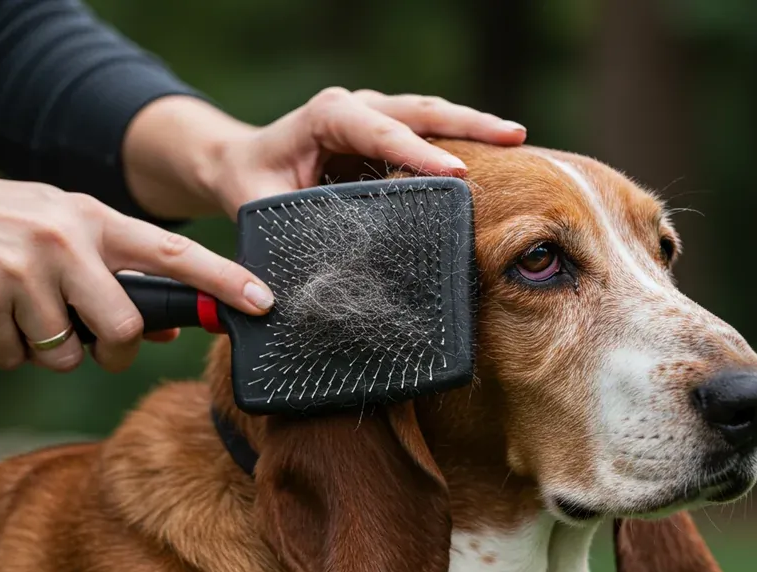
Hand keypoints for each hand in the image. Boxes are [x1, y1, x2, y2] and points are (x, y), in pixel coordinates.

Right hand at [0, 135, 274, 372]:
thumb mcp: (57, 229)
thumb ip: (111, 270)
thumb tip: (168, 326)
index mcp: (92, 217)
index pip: (174, 252)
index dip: (222, 281)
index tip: (262, 302)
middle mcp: (64, 239)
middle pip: (126, 327)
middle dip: (114, 350)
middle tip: (89, 340)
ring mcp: (22, 269)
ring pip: (67, 353)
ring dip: (48, 351)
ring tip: (18, 314)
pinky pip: (14, 359)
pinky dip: (0, 352)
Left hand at [122, 87, 527, 218]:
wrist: (239, 161)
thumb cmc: (250, 183)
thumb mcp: (260, 206)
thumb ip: (284, 233)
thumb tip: (312, 279)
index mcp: (325, 117)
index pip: (380, 131)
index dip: (418, 151)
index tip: (457, 171)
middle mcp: (354, 107)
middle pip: (418, 110)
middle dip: (468, 123)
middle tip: (513, 137)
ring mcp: (374, 114)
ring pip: (430, 113)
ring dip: (474, 125)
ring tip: (516, 139)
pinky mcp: (386, 129)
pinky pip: (427, 129)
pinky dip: (462, 138)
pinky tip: (495, 153)